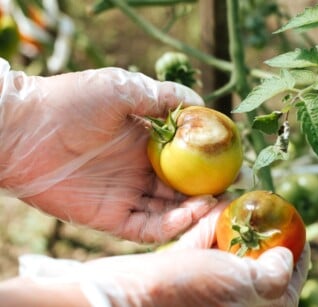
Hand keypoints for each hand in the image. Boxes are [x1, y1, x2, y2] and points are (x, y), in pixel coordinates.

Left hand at [0, 58, 215, 242]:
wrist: (24, 129)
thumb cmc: (72, 102)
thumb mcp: (123, 88)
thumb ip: (162, 96)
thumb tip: (199, 103)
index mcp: (144, 142)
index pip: (183, 157)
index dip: (207, 162)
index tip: (232, 160)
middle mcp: (138, 170)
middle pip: (180, 188)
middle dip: (208, 191)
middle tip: (232, 190)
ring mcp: (126, 194)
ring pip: (168, 210)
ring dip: (194, 210)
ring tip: (217, 204)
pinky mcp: (110, 217)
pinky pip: (146, 227)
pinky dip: (170, 225)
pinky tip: (189, 213)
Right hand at [15, 202, 310, 306]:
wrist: (124, 293)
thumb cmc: (186, 292)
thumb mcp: (240, 282)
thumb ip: (273, 275)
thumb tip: (287, 261)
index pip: (285, 285)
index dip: (296, 257)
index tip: (299, 231)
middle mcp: (227, 300)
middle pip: (254, 265)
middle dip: (261, 236)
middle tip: (268, 210)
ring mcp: (202, 288)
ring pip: (226, 253)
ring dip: (234, 226)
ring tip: (244, 202)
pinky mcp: (180, 273)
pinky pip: (201, 247)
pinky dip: (209, 228)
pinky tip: (216, 206)